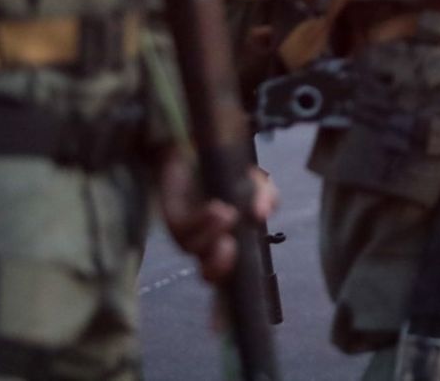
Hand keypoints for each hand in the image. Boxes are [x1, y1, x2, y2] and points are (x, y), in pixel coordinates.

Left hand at [157, 149, 278, 285]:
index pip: (233, 278)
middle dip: (219, 266)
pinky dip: (201, 221)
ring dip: (212, 234)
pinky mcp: (173, 220)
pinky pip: (184, 229)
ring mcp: (189, 234)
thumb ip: (266, 196)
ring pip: (196, 250)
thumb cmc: (228, 171)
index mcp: (233, 243)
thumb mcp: (257, 182)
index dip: (234, 291)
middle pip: (210, 275)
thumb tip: (262, 214)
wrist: (197, 147)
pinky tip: (215, 208)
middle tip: (230, 246)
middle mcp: (209, 245)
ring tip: (225, 212)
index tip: (242, 286)